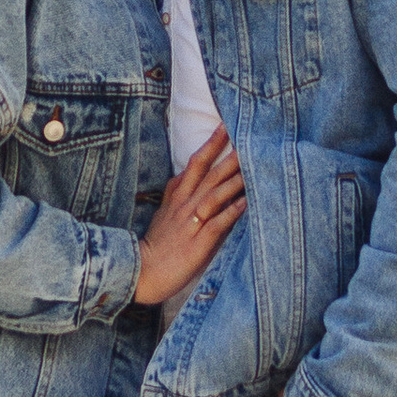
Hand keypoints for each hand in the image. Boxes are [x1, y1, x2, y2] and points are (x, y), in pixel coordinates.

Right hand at [134, 125, 245, 303]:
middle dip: (228, 153)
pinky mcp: (199, 241)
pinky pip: (219, 223)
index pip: (196, 162)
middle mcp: (184, 203)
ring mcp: (191, 221)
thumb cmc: (159, 243)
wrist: (143, 271)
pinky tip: (248, 202)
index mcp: (177, 194)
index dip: (211, 143)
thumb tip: (196, 177)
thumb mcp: (166, 212)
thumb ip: (180, 193)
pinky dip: (233, 211)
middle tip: (246, 134)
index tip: (226, 125)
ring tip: (253, 164)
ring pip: (215, 193)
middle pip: (209, 172)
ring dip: (234, 179)